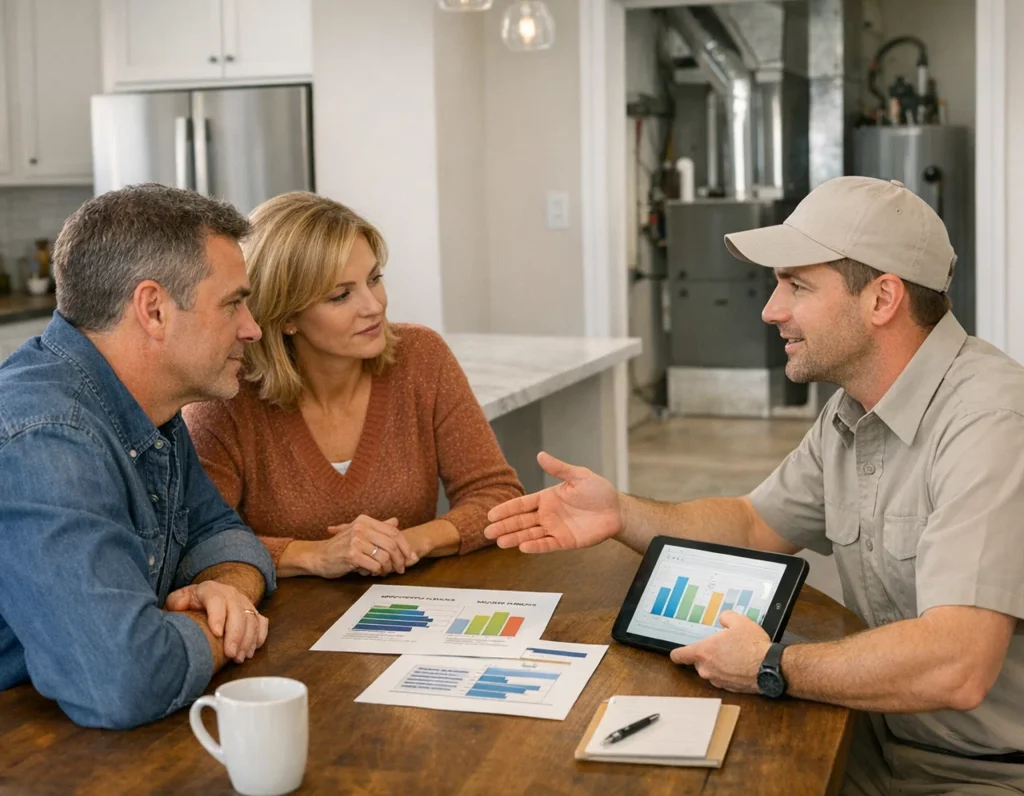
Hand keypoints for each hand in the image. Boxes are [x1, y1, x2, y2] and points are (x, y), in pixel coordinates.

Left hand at [164, 580, 268, 663]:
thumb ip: (176, 602)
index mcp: (210, 589)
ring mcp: (244, 602)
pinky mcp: (252, 612)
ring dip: (248, 640)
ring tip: (239, 658)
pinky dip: (259, 637)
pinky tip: (250, 651)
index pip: (216, 599)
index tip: (217, 633)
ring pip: (252, 619)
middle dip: (236, 634)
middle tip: (230, 654)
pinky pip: (261, 623)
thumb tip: (180, 607)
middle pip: (238, 612)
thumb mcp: (178, 599)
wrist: (209, 595)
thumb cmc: (190, 603)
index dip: (218, 616)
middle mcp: (230, 593)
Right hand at [314, 516, 417, 577]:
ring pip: (384, 556)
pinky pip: (374, 565)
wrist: (319, 557)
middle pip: (392, 544)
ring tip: (384, 572)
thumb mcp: (359, 533)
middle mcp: (361, 527)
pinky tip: (372, 573)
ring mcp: (356, 540)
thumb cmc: (340, 547)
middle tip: (402, 569)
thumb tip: (396, 522)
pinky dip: (377, 571)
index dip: (405, 545)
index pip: (393, 532)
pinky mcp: (352, 555)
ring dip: (388, 568)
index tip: (411, 556)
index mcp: (365, 520)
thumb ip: (378, 527)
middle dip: (400, 559)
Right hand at [483, 451, 621, 552]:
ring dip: (514, 537)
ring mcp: (555, 528)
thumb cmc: (599, 491)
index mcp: (547, 498)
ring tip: (499, 542)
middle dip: (504, 526)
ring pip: (530, 534)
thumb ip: (558, 468)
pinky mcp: (565, 541)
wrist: (616, 510)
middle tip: (487, 532)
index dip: (506, 509)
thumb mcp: (578, 476)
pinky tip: (522, 547)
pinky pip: (547, 544)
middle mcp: (547, 514)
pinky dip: (535, 546)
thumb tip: (540, 455)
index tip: (491, 514)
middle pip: (521, 521)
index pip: (521, 504)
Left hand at [669, 611, 770, 693]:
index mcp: (704, 652)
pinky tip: (741, 665)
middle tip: (720, 647)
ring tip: (734, 655)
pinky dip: (729, 673)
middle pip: (698, 662)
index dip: (677, 654)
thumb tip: (724, 618)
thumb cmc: (753, 647)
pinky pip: (724, 679)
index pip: (679, 655)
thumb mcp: (739, 622)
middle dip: (706, 655)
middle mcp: (707, 669)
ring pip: (712, 671)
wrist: (770, 668)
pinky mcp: (730, 689)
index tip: (677, 653)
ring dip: (719, 665)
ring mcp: (718, 680)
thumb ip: (727, 618)